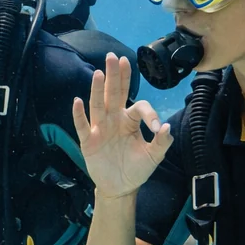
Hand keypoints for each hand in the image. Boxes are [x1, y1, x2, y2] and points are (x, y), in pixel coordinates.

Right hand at [71, 53, 172, 198]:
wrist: (120, 188)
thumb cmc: (136, 169)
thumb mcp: (154, 157)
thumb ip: (162, 142)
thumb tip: (166, 127)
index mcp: (130, 121)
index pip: (139, 106)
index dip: (149, 114)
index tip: (157, 129)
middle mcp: (114, 120)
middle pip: (114, 93)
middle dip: (115, 75)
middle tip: (114, 56)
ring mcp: (100, 129)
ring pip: (98, 105)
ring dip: (97, 89)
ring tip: (99, 73)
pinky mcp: (88, 141)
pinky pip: (82, 125)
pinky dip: (79, 114)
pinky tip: (77, 101)